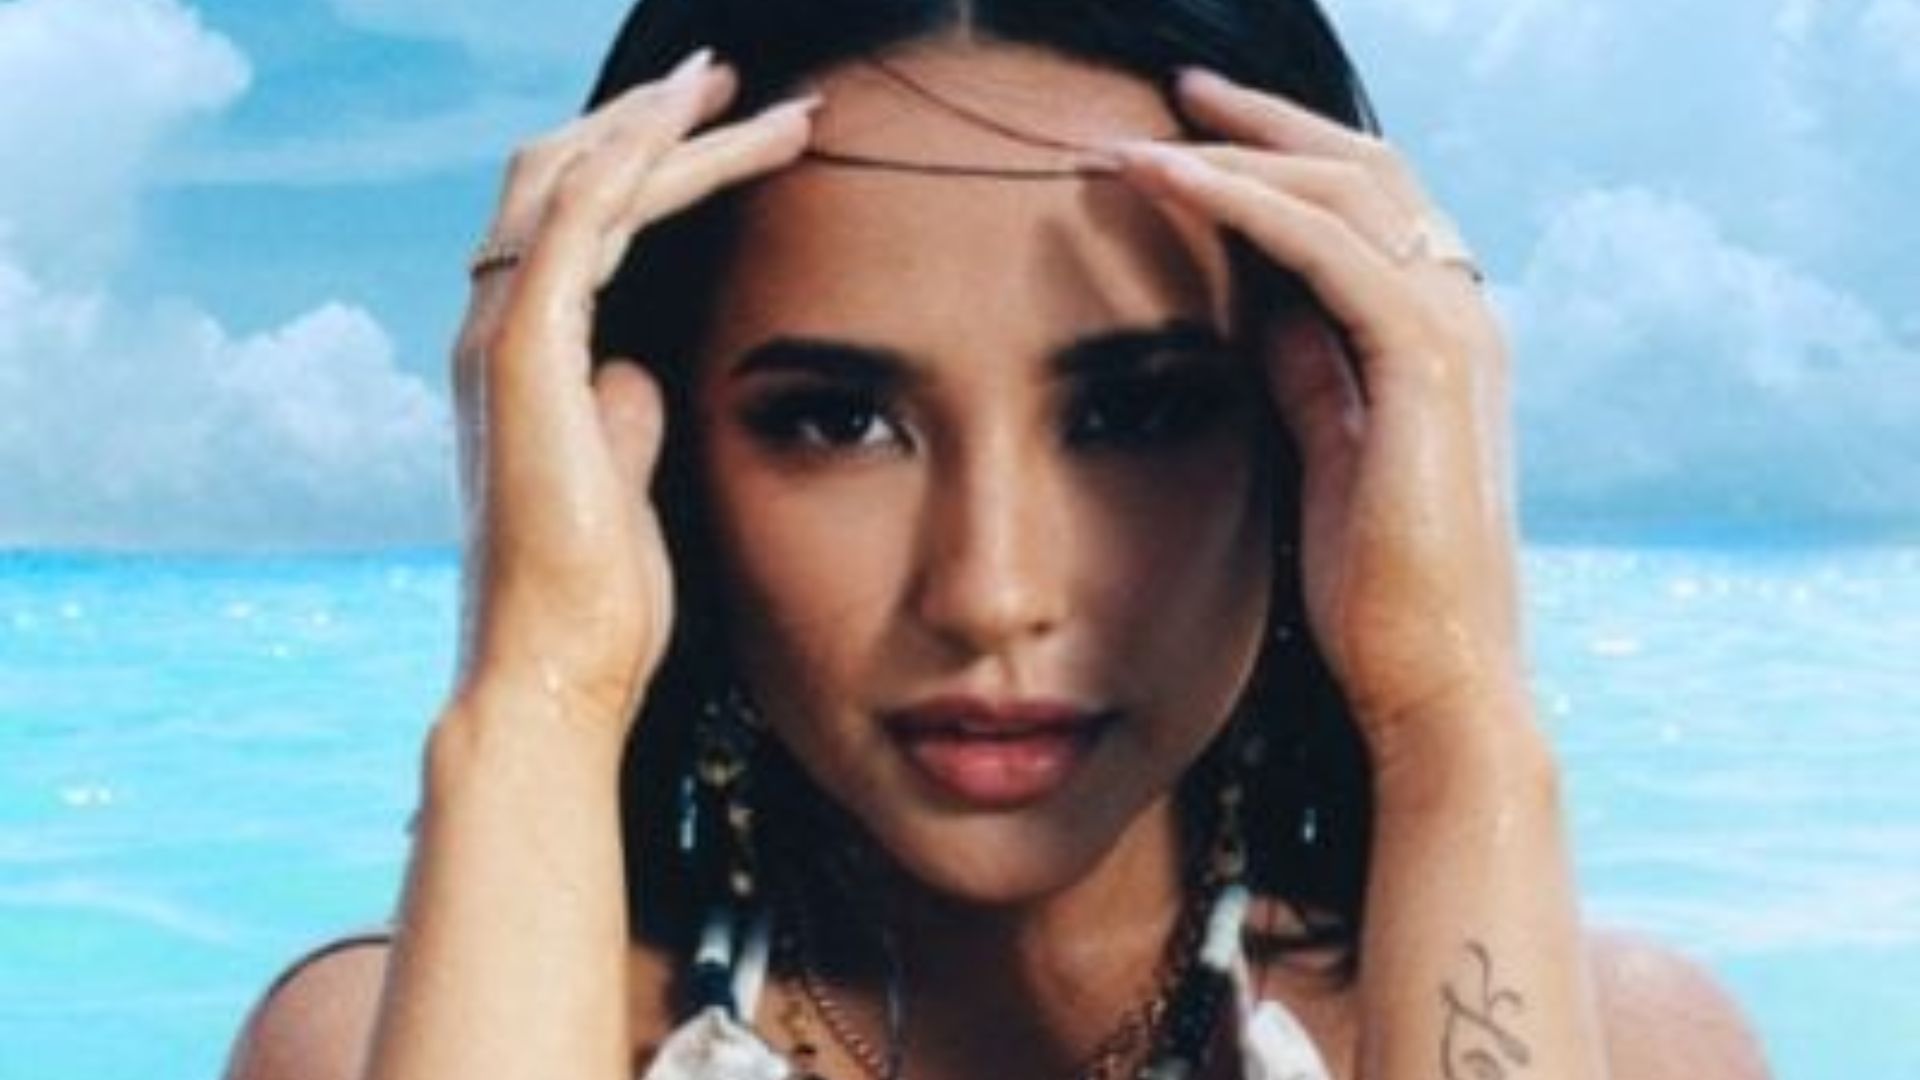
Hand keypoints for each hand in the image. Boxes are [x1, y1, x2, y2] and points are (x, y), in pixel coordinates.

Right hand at [449, 50, 816, 732]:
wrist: (556, 677)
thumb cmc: (595, 605)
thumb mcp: (622, 489)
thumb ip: (621, 423)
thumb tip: (638, 374)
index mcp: (520, 362)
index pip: (570, 224)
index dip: (637, 166)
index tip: (720, 134)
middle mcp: (494, 334)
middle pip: (560, 178)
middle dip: (646, 122)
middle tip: (731, 85)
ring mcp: (500, 342)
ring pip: (574, 182)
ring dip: (660, 126)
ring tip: (746, 93)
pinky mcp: (524, 361)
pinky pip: (578, 224)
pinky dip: (634, 163)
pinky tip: (697, 127)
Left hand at [1111, 69, 1525, 777]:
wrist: (1431, 683)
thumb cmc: (1374, 590)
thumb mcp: (1324, 451)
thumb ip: (1304, 370)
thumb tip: (1254, 304)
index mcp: (1440, 336)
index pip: (1366, 206)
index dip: (1281, 161)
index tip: (1188, 139)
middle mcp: (1462, 314)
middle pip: (1363, 168)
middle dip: (1261, 125)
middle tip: (1169, 95)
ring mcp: (1457, 332)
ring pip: (1345, 188)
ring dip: (1234, 153)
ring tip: (1135, 140)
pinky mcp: (1428, 363)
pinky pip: (1327, 245)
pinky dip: (1245, 203)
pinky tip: (1170, 184)